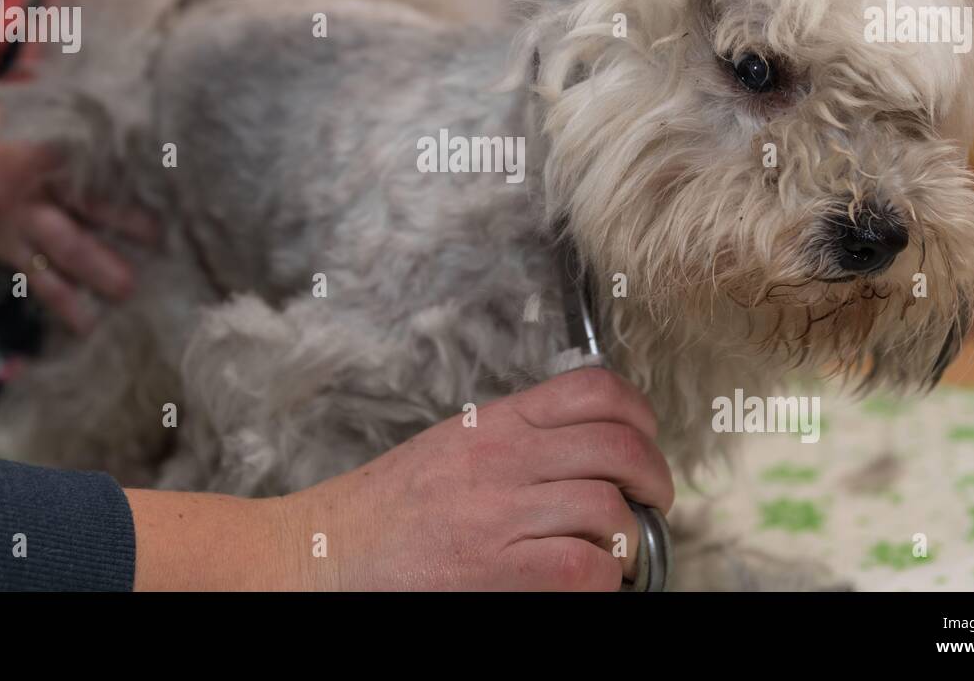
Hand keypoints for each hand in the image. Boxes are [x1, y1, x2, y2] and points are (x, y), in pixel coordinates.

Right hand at [0, 75, 152, 331]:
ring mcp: (12, 218)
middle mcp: (28, 181)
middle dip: (126, 222)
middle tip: (163, 238)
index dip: (135, 168)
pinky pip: (37, 278)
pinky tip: (88, 324)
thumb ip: (83, 126)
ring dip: (97, 272)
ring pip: (61, 249)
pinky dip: (63, 301)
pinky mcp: (1, 246)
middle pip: (85, 203)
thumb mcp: (37, 108)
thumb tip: (150, 135)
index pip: (98, 155)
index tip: (175, 178)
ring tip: (130, 292)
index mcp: (43, 139)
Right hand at [278, 367, 673, 590]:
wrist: (319, 556)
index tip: (645, 448)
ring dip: (627, 540)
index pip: (596, 389)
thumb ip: (514, 442)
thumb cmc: (384, 514)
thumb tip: (587, 455)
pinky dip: (602, 579)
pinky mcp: (496, 567)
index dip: (641, 418)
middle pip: (620, 447)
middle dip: (654, 481)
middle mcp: (503, 457)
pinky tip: (585, 583)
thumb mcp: (452, 449)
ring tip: (611, 557)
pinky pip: (586, 566)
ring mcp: (499, 511)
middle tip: (649, 507)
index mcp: (494, 422)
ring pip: (611, 508)